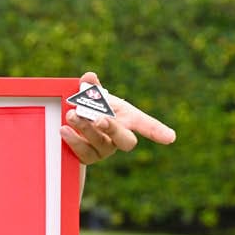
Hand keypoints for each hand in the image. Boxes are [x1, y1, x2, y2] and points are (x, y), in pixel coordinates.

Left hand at [61, 71, 176, 165]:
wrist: (79, 127)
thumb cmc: (94, 108)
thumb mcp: (94, 95)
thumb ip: (92, 87)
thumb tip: (89, 77)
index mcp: (128, 120)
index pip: (147, 126)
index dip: (158, 131)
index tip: (170, 138)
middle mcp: (120, 137)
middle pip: (126, 141)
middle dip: (113, 129)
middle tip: (99, 119)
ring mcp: (106, 149)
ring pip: (101, 144)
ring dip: (86, 129)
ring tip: (71, 114)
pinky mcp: (90, 157)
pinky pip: (83, 153)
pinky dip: (73, 140)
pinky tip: (64, 129)